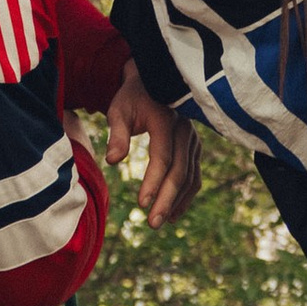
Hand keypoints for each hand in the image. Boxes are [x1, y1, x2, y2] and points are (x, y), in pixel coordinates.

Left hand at [106, 64, 199, 226]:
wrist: (155, 82)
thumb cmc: (131, 97)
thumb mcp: (119, 110)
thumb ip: (116, 134)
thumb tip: (111, 161)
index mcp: (165, 120)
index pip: (162, 157)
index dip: (153, 182)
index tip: (141, 205)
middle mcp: (185, 131)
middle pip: (179, 171)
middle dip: (166, 199)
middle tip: (152, 224)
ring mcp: (193, 140)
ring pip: (190, 176)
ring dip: (177, 201)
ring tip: (161, 222)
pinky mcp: (195, 148)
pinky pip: (194, 175)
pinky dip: (186, 195)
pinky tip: (173, 212)